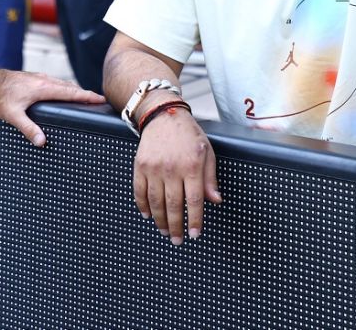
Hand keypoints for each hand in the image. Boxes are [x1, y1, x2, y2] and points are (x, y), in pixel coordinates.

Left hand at [0, 70, 105, 146]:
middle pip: (70, 87)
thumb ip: (28, 129)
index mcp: (43, 88)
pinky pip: (54, 82)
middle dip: (84, 93)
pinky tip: (60, 92)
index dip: (87, 96)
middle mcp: (43, 80)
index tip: (101, 98)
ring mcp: (38, 77)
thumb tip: (42, 142)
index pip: (71, 92)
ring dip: (73, 90)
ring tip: (82, 97)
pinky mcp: (33, 77)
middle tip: (97, 100)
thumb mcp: (13, 115)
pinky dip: (63, 87)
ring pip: (62, 83)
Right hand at [132, 110, 221, 244]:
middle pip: (173, 205)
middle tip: (178, 240)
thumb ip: (210, 179)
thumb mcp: (207, 153)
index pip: (194, 201)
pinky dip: (143, 205)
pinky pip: (139, 191)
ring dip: (160, 220)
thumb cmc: (188, 135)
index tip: (195, 235)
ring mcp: (154, 167)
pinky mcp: (140, 165)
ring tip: (164, 231)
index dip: (194, 220)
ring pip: (156, 201)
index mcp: (192, 166)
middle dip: (176, 227)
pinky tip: (148, 214)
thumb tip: (215, 200)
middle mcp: (172, 168)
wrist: (164, 115)